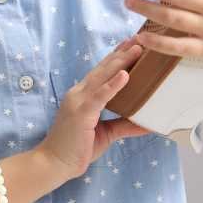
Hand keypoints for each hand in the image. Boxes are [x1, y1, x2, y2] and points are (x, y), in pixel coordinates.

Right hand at [36, 36, 151, 180]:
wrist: (55, 164)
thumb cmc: (77, 149)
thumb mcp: (107, 133)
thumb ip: (124, 124)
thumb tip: (148, 123)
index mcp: (83, 95)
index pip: (101, 72)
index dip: (116, 57)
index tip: (131, 44)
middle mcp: (79, 93)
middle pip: (103, 69)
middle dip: (121, 53)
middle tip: (139, 39)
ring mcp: (78, 101)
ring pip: (102, 77)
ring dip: (121, 62)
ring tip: (137, 49)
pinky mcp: (81, 112)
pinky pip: (100, 95)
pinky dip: (113, 84)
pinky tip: (125, 74)